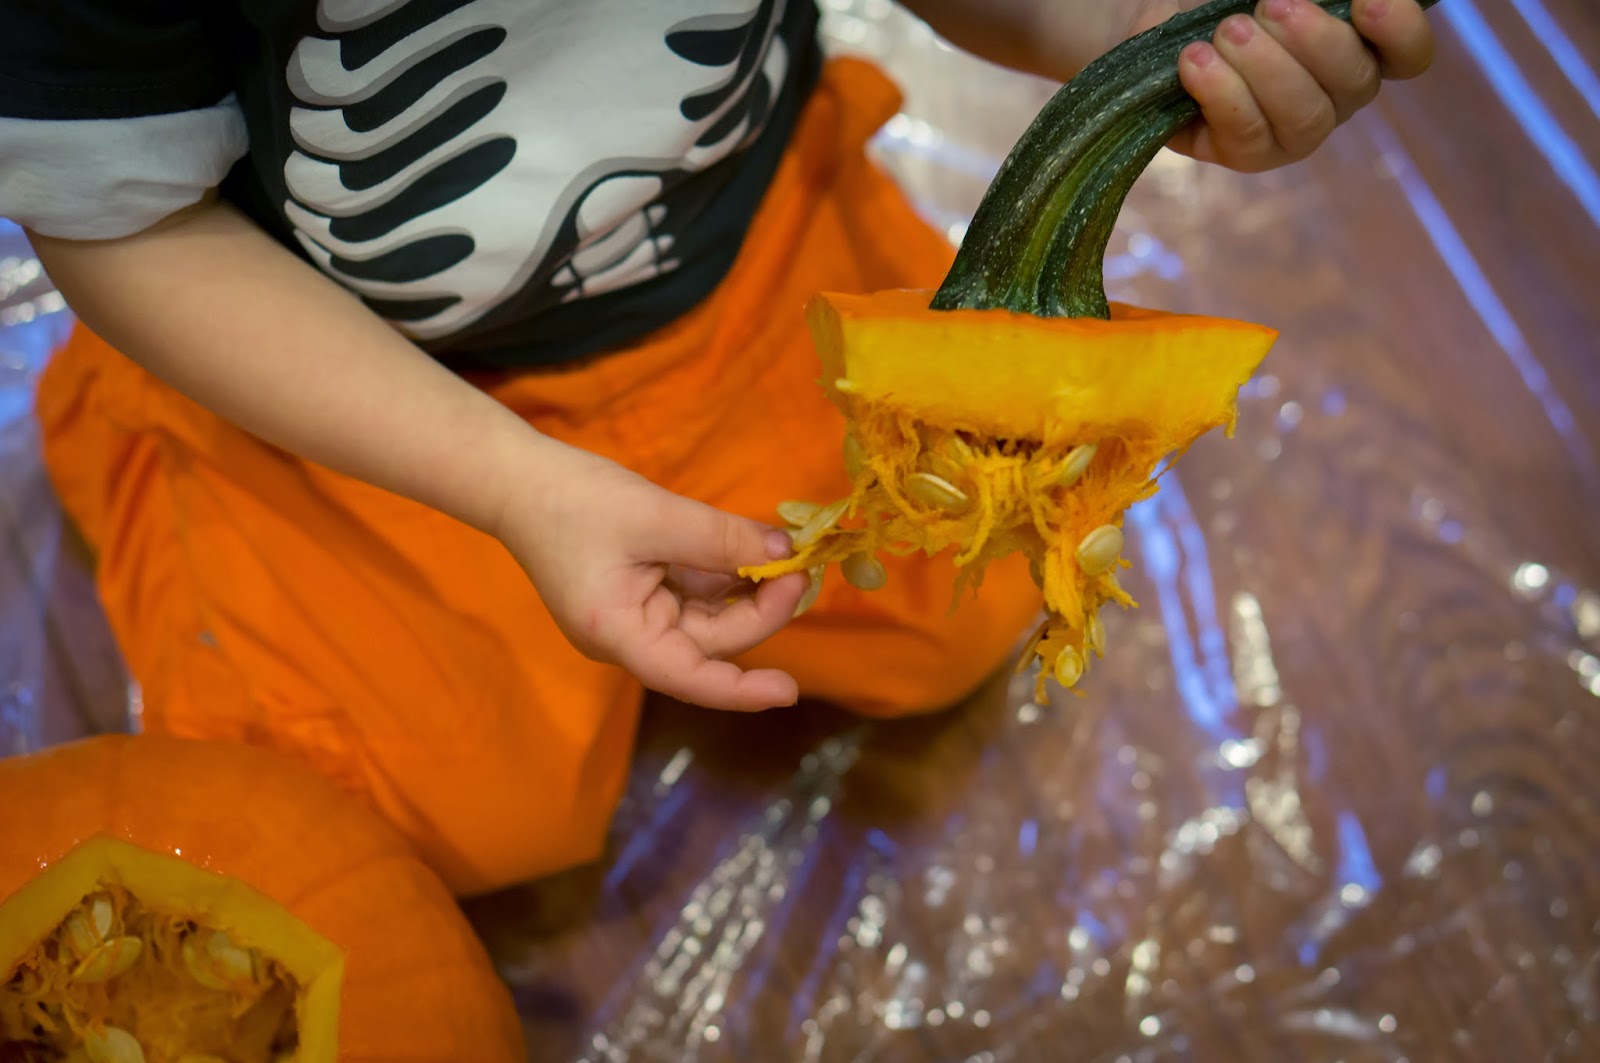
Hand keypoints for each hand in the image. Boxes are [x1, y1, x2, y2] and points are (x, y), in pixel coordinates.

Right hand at [494, 438, 808, 710]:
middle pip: (710, 641)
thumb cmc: (574, 500)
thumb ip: (723, 540)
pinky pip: (695, 595)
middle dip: (759, 609)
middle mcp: (629, 638)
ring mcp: (636, 617)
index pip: (689, 678)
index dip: (741, 690)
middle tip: (800, 568)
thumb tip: (785, 555)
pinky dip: (723, 575)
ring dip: (746, 590)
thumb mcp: (656, 516)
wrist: (519, 480)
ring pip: (708, 617)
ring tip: (783, 554)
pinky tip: (750, 549)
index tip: (789, 691)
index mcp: (619, 634)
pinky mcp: (642, 594)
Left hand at [1123, 0, 1435, 171]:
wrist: (1155, 34)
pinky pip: (1248, 136)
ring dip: (1266, 67)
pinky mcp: (1247, 153)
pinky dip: (1221, 93)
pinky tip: (1194, 61)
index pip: (1408, 54)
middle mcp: (1337, 95)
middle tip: (1270, 5)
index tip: (1367, 1)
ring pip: (1305, 115)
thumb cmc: (1221, 2)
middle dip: (1315, 39)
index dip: (1400, 31)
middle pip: (1356, 82)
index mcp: (1360, 49)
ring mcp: (1294, 131)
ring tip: (1227, 32)